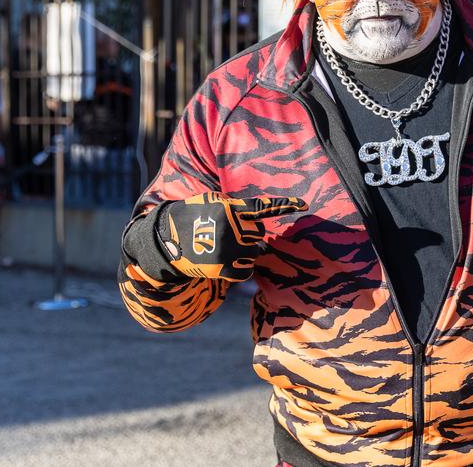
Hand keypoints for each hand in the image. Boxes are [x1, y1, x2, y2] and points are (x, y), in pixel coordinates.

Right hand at [161, 192, 306, 280]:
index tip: (305, 205)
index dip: (285, 205)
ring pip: (253, 253)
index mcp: (230, 209)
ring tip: (220, 248)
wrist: (166, 240)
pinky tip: (224, 262)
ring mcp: (229, 249)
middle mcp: (232, 228)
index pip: (262, 207)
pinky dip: (239, 268)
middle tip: (226, 236)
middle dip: (246, 236)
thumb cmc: (192, 218)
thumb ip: (236, 208)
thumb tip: (258, 220)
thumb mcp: (212, 202)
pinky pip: (246, 270)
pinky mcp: (224, 267)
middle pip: (257, 234)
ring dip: (243, 253)